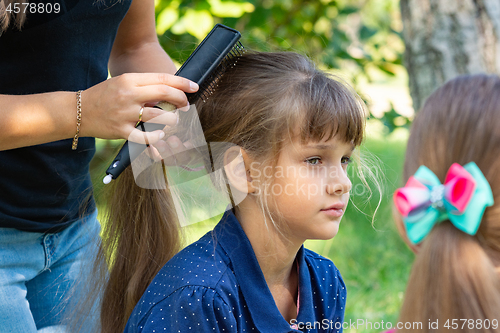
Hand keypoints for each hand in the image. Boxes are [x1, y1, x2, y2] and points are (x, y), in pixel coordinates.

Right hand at [80, 73, 197, 144]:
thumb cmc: (105, 96)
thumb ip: (144, 86)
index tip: (194, 87)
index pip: (163, 78)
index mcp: (130, 80)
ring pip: (159, 116)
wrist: (77, 110)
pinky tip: (160, 134)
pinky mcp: (121, 130)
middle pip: (165, 94)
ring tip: (173, 121)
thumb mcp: (123, 83)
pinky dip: (155, 137)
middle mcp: (129, 94)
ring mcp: (125, 113)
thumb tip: (170, 90)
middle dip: (181, 100)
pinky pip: (144, 136)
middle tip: (186, 106)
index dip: (182, 83)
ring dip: (172, 120)